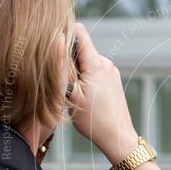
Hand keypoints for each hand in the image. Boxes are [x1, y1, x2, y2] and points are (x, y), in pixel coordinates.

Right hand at [67, 23, 138, 163]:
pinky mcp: (113, 79)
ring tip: (73, 92)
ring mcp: (111, 71)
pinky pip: (94, 71)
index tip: (53, 46)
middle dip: (68, 59)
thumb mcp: (71, 94)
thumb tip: (57, 38)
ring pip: (86, 61)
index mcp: (95, 63)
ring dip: (76, 71)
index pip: (79, 32)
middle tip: (63, 82)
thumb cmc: (93, 120)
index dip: (64, 33)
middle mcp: (106, 62)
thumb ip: (62, 65)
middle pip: (81, 48)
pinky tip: (84, 96)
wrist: (117, 137)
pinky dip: (85, 78)